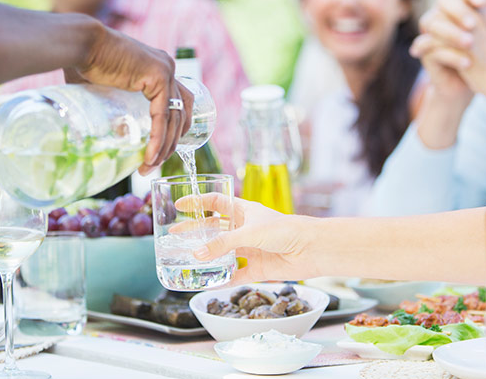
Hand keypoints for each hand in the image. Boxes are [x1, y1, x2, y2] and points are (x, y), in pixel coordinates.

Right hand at [72, 27, 193, 173]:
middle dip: (171, 142)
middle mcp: (167, 68)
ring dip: (164, 147)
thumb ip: (110, 105)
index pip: (177, 103)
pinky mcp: (159, 76)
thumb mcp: (104, 89)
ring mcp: (166, 70)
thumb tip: (100, 132)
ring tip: (148, 168)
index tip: (159, 151)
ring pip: (174, 118)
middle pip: (180, 113)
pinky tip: (150, 157)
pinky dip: (158, 138)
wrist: (79, 44)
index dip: (172, 128)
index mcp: (157, 69)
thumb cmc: (82, 62)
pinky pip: (163, 115)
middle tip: (153, 163)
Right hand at [176, 195, 320, 283]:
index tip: (180, 204)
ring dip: (206, 256)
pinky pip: (236, 274)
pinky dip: (223, 279)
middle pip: (214, 228)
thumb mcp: (250, 232)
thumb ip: (223, 243)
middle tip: (174, 235)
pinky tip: (209, 283)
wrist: (311, 249)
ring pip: (223, 252)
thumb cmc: (285, 230)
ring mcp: (250, 248)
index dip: (198, 202)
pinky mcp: (257, 267)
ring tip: (186, 259)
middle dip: (194, 231)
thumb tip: (197, 254)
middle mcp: (245, 228)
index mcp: (244, 211)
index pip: (215, 202)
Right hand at [412, 0, 485, 106]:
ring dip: (451, 33)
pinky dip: (449, 55)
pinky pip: (430, 49)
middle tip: (473, 24)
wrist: (475, 85)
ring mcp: (432, 33)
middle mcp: (444, 15)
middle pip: (443, 0)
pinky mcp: (426, 54)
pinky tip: (467, 63)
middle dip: (458, 10)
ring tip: (470, 44)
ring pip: (433, 23)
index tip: (482, 3)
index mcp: (462, 7)